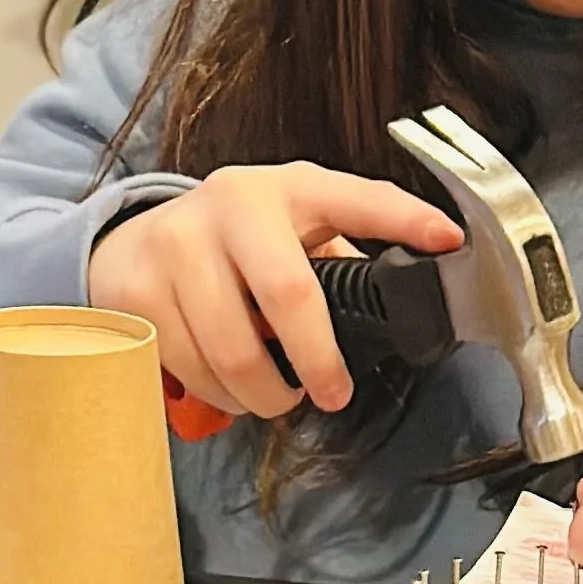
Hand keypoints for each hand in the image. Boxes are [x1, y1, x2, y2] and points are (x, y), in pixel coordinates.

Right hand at [88, 163, 461, 421]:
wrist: (133, 239)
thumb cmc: (234, 238)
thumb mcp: (292, 224)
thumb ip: (345, 248)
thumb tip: (414, 287)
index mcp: (288, 188)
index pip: (358, 198)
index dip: (406, 219)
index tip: (449, 241)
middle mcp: (231, 206)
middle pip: (288, 294)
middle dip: (318, 361)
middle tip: (331, 393)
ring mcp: (177, 244)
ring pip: (232, 349)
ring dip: (263, 392)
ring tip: (275, 395)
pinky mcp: (136, 290)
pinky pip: (188, 366)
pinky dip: (218, 393)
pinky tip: (229, 384)